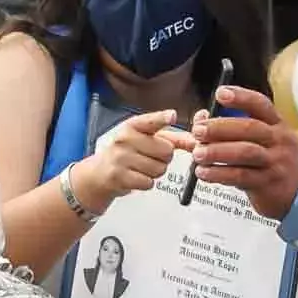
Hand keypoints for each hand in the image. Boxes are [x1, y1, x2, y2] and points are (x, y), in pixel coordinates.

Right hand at [72, 109, 194, 207]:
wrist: (100, 172)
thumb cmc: (130, 152)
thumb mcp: (148, 139)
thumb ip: (175, 138)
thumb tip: (197, 140)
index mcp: (133, 126)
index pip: (150, 121)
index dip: (162, 118)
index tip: (172, 115)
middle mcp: (125, 139)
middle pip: (166, 151)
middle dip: (165, 158)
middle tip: (151, 157)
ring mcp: (120, 157)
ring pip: (160, 169)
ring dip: (156, 172)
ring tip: (142, 167)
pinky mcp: (119, 176)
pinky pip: (149, 182)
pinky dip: (147, 182)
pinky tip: (136, 176)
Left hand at [190, 88, 297, 219]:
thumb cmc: (272, 162)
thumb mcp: (260, 142)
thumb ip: (229, 132)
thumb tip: (196, 124)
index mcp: (276, 125)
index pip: (261, 105)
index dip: (241, 97)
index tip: (220, 93)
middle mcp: (279, 141)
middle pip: (250, 128)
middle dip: (220, 128)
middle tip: (198, 131)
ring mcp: (275, 162)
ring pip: (246, 152)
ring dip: (218, 152)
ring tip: (198, 154)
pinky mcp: (268, 183)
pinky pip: (241, 176)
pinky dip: (219, 174)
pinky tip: (203, 173)